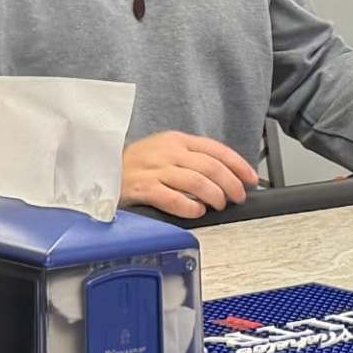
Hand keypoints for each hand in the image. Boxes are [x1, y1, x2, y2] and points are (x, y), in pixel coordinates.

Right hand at [120, 130, 259, 219]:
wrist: (102, 170)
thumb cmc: (137, 165)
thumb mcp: (165, 152)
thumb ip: (192, 159)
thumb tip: (225, 176)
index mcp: (177, 140)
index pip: (216, 150)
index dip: (238, 165)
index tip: (251, 179)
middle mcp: (168, 152)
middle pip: (211, 167)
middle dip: (231, 184)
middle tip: (237, 197)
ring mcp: (155, 170)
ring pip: (197, 182)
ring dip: (215, 196)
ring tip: (219, 205)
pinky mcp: (143, 188)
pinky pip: (173, 199)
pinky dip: (190, 207)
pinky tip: (197, 212)